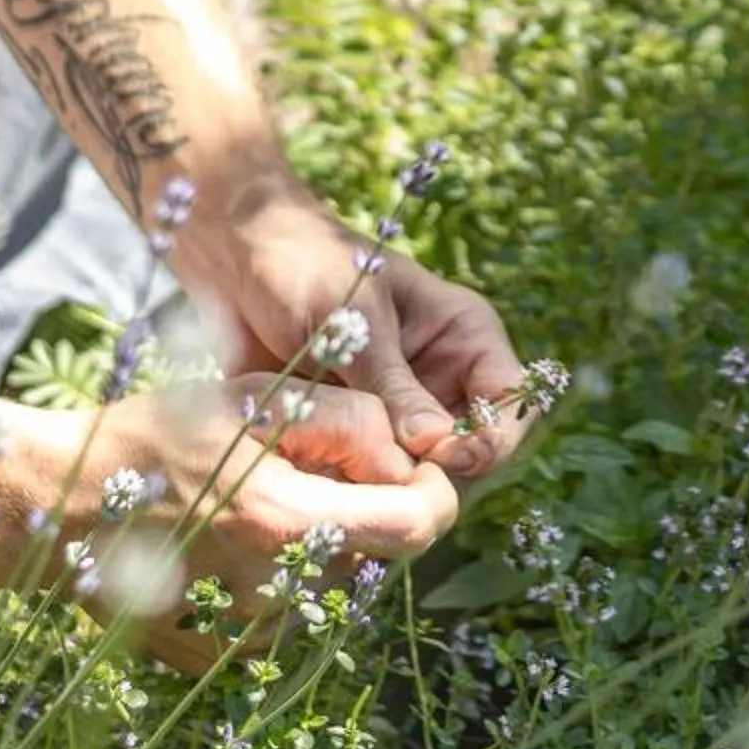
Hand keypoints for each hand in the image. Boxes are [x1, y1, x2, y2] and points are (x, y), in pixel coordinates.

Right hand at [65, 372, 455, 670]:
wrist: (47, 506)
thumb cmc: (147, 437)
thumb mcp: (249, 398)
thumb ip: (342, 422)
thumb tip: (401, 458)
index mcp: (286, 523)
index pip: (417, 525)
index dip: (434, 489)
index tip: (413, 461)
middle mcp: (275, 590)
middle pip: (375, 549)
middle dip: (366, 500)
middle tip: (313, 460)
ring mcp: (248, 630)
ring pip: (330, 575)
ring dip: (319, 533)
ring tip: (257, 491)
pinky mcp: (221, 649)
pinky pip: (286, 606)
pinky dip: (279, 567)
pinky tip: (230, 532)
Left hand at [209, 196, 536, 479]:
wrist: (235, 257)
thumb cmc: (304, 264)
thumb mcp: (355, 323)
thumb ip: (395, 385)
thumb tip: (437, 445)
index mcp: (464, 336)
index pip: (512, 399)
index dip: (494, 436)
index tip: (448, 456)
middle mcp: (443, 378)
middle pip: (475, 448)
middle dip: (444, 474)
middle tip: (399, 489)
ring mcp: (401, 409)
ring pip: (424, 471)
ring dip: (397, 487)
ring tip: (357, 491)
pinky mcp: (357, 433)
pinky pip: (374, 475)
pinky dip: (359, 488)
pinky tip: (330, 489)